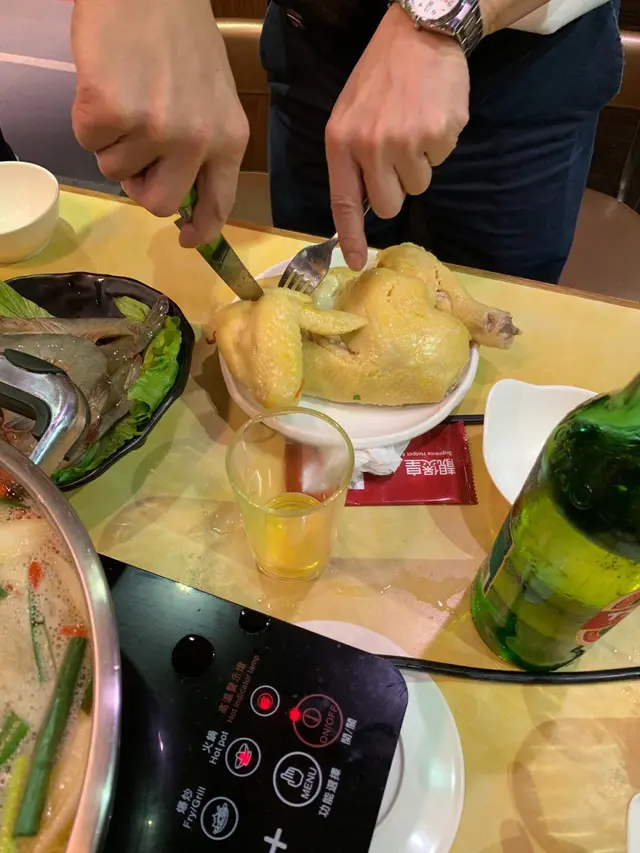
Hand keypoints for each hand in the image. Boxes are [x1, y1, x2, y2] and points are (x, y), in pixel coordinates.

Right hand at [71, 0, 248, 245]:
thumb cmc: (180, 35)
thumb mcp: (213, 96)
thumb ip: (204, 145)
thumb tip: (181, 196)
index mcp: (229, 139)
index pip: (218, 203)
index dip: (201, 230)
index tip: (187, 240)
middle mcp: (196, 141)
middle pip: (159, 204)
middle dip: (141, 187)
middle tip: (135, 154)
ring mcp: (153, 129)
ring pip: (116, 173)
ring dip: (112, 143)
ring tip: (124, 98)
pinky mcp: (110, 113)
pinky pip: (88, 143)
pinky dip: (88, 120)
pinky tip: (105, 85)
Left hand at [325, 4, 469, 268]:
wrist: (419, 33)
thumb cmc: (381, 77)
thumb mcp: (349, 114)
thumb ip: (351, 159)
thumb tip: (362, 205)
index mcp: (342, 141)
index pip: (344, 202)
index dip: (352, 237)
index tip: (357, 262)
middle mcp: (372, 145)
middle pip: (390, 204)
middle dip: (398, 188)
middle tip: (399, 154)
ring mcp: (407, 140)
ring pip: (420, 185)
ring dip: (420, 162)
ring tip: (415, 124)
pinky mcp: (439, 133)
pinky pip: (442, 159)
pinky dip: (440, 142)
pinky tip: (431, 114)